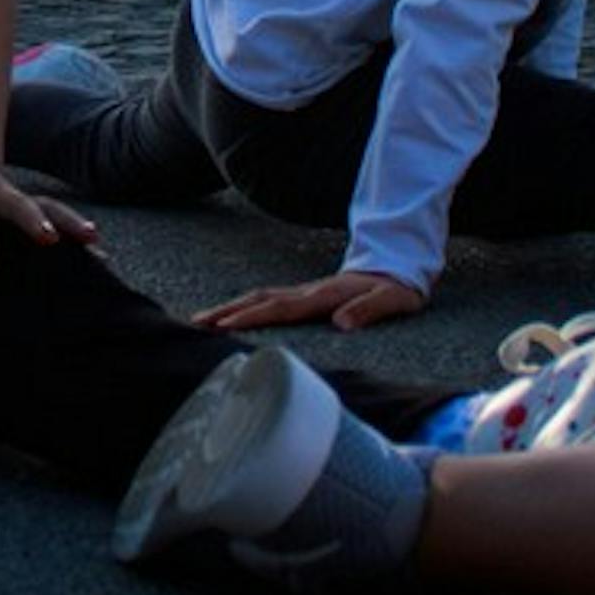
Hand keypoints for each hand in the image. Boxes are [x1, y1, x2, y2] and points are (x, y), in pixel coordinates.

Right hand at [195, 269, 427, 332]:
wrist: (398, 268)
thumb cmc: (396, 289)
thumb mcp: (392, 300)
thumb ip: (368, 309)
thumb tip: (341, 323)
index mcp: (325, 295)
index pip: (282, 307)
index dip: (253, 317)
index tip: (225, 326)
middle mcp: (308, 291)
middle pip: (259, 299)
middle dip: (227, 311)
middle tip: (195, 324)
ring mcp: (304, 292)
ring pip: (259, 297)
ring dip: (230, 308)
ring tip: (201, 320)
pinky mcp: (304, 296)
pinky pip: (268, 300)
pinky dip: (245, 308)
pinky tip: (231, 317)